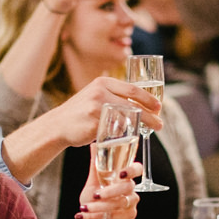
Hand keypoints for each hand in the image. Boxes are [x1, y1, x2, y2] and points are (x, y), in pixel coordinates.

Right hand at [48, 76, 162, 146]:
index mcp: (103, 82)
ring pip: (127, 117)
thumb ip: (113, 96)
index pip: (132, 89)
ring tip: (153, 129)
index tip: (159, 107)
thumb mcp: (95, 96)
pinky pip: (116, 129)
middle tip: (160, 123)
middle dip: (150, 114)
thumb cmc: (80, 113)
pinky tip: (134, 136)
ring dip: (143, 124)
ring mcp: (96, 108)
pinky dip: (127, 133)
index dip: (148, 98)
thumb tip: (139, 105)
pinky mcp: (94, 123)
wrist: (57, 125)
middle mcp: (100, 92)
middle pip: (133, 103)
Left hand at [76, 158, 143, 218]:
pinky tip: (84, 216)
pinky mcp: (128, 218)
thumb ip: (96, 164)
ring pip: (120, 204)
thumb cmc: (95, 200)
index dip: (131, 170)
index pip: (137, 169)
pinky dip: (96, 217)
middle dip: (110, 192)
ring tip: (83, 208)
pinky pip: (115, 217)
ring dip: (99, 207)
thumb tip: (94, 145)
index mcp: (124, 179)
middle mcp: (131, 191)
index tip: (120, 173)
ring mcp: (131, 205)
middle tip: (95, 195)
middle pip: (127, 187)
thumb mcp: (93, 181)